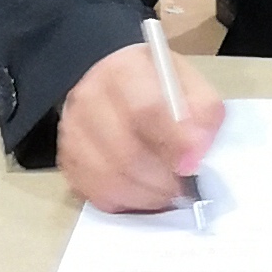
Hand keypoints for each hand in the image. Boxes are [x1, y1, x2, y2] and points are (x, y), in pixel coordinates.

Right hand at [58, 37, 219, 210]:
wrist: (111, 84)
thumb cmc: (155, 85)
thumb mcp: (189, 84)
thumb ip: (202, 113)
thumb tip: (196, 152)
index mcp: (125, 71)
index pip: (145, 110)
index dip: (172, 144)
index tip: (191, 165)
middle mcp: (90, 98)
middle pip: (125, 153)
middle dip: (162, 180)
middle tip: (183, 187)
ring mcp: (73, 131)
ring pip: (109, 179)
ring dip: (146, 195)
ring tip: (166, 191)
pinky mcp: (69, 159)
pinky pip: (97, 193)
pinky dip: (126, 201)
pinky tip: (143, 192)